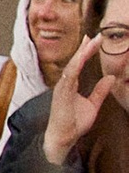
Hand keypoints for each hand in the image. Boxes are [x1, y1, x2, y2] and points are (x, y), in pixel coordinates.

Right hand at [49, 34, 106, 162]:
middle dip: (85, 48)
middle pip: (75, 61)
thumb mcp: (93, 105)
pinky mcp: (61, 95)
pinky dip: (74, 67)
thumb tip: (111, 78)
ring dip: (81, 54)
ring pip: (71, 66)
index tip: (94, 39)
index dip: (87, 51)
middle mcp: (65, 84)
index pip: (79, 63)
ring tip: (89, 42)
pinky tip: (80, 58)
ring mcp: (62, 88)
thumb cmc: (74, 123)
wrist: (63, 138)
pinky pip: (68, 77)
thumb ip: (100, 91)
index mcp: (71, 84)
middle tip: (94, 35)